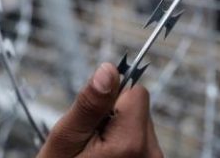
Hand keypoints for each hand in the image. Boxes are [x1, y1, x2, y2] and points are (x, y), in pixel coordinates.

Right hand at [38, 63, 162, 157]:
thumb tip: (108, 70)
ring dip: (120, 135)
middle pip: (139, 110)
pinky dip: (126, 149)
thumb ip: (89, 105)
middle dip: (114, 119)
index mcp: (132, 144)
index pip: (137, 92)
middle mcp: (153, 156)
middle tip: (89, 144)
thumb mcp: (65, 141)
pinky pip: (142, 146)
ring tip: (96, 156)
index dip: (110, 100)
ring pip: (140, 128)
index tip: (92, 121)